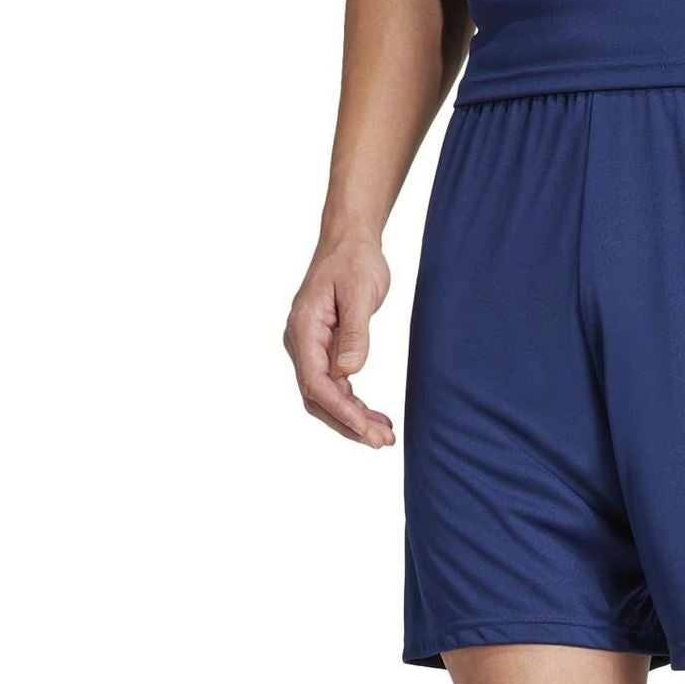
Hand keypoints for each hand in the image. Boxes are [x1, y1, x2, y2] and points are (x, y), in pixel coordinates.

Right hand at [284, 237, 394, 446]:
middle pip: (317, 397)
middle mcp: (301, 342)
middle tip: (381, 442)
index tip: (366, 430)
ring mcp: (310, 348)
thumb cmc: (354, 261)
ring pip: (326, 397)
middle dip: (348, 423)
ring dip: (353, 419)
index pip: (316, 382)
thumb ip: (354, 333)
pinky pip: (335, 387)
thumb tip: (349, 371)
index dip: (341, 411)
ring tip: (384, 436)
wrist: (350, 241)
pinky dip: (354, 405)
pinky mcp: (323, 350)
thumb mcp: (359, 292)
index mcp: (304, 328)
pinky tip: (376, 418)